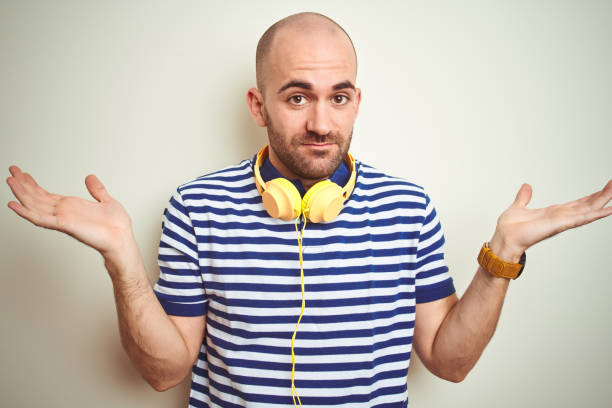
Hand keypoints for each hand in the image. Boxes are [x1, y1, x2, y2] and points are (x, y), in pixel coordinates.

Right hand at [6, 166, 133, 257]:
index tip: (23, 173)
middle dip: (23, 184)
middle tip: (11, 170)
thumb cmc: (116, 226)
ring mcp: (62, 219)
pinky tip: (15, 205)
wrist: (122, 240)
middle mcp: (64, 212)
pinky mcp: (64, 225)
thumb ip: (97, 190)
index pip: (47, 194)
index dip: (34, 184)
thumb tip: (90, 178)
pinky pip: (41, 219)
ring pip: (35, 205)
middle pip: (37, 197)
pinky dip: (26, 212)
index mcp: (72, 206)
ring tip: (10, 181)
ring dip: (22, 193)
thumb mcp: (106, 201)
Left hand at [490, 180, 611, 260]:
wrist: (504, 238)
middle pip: (587, 205)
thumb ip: (524, 197)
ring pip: (588, 209)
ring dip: (603, 200)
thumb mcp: (518, 206)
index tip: (604, 188)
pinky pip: (581, 218)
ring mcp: (562, 221)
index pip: (578, 203)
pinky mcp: (560, 224)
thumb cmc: (510, 228)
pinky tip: (608, 209)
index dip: (591, 196)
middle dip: (602, 195)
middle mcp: (561, 217)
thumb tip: (526, 186)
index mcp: (554, 212)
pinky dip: (595, 213)